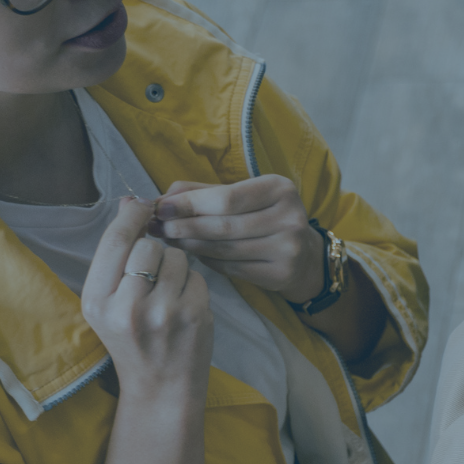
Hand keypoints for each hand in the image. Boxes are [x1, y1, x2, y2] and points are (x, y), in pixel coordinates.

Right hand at [82, 198, 212, 394]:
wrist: (160, 388)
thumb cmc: (133, 341)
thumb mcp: (108, 305)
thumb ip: (116, 258)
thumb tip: (131, 201)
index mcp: (97, 301)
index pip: (115, 240)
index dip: (132, 215)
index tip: (143, 205)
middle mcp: (127, 307)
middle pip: (149, 246)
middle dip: (155, 252)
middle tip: (153, 277)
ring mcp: (163, 313)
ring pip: (177, 258)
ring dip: (176, 268)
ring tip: (168, 295)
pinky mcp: (193, 316)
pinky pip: (198, 277)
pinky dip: (193, 286)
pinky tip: (183, 308)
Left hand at [150, 175, 324, 303]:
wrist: (304, 254)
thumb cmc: (263, 217)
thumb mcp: (241, 195)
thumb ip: (203, 192)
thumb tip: (163, 198)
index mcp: (280, 189)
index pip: (227, 198)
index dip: (190, 204)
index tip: (161, 208)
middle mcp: (290, 217)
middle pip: (224, 225)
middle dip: (185, 226)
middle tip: (159, 228)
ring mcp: (288, 248)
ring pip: (225, 249)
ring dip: (191, 246)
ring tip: (170, 241)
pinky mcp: (281, 274)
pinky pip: (232, 268)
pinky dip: (208, 262)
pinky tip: (195, 255)